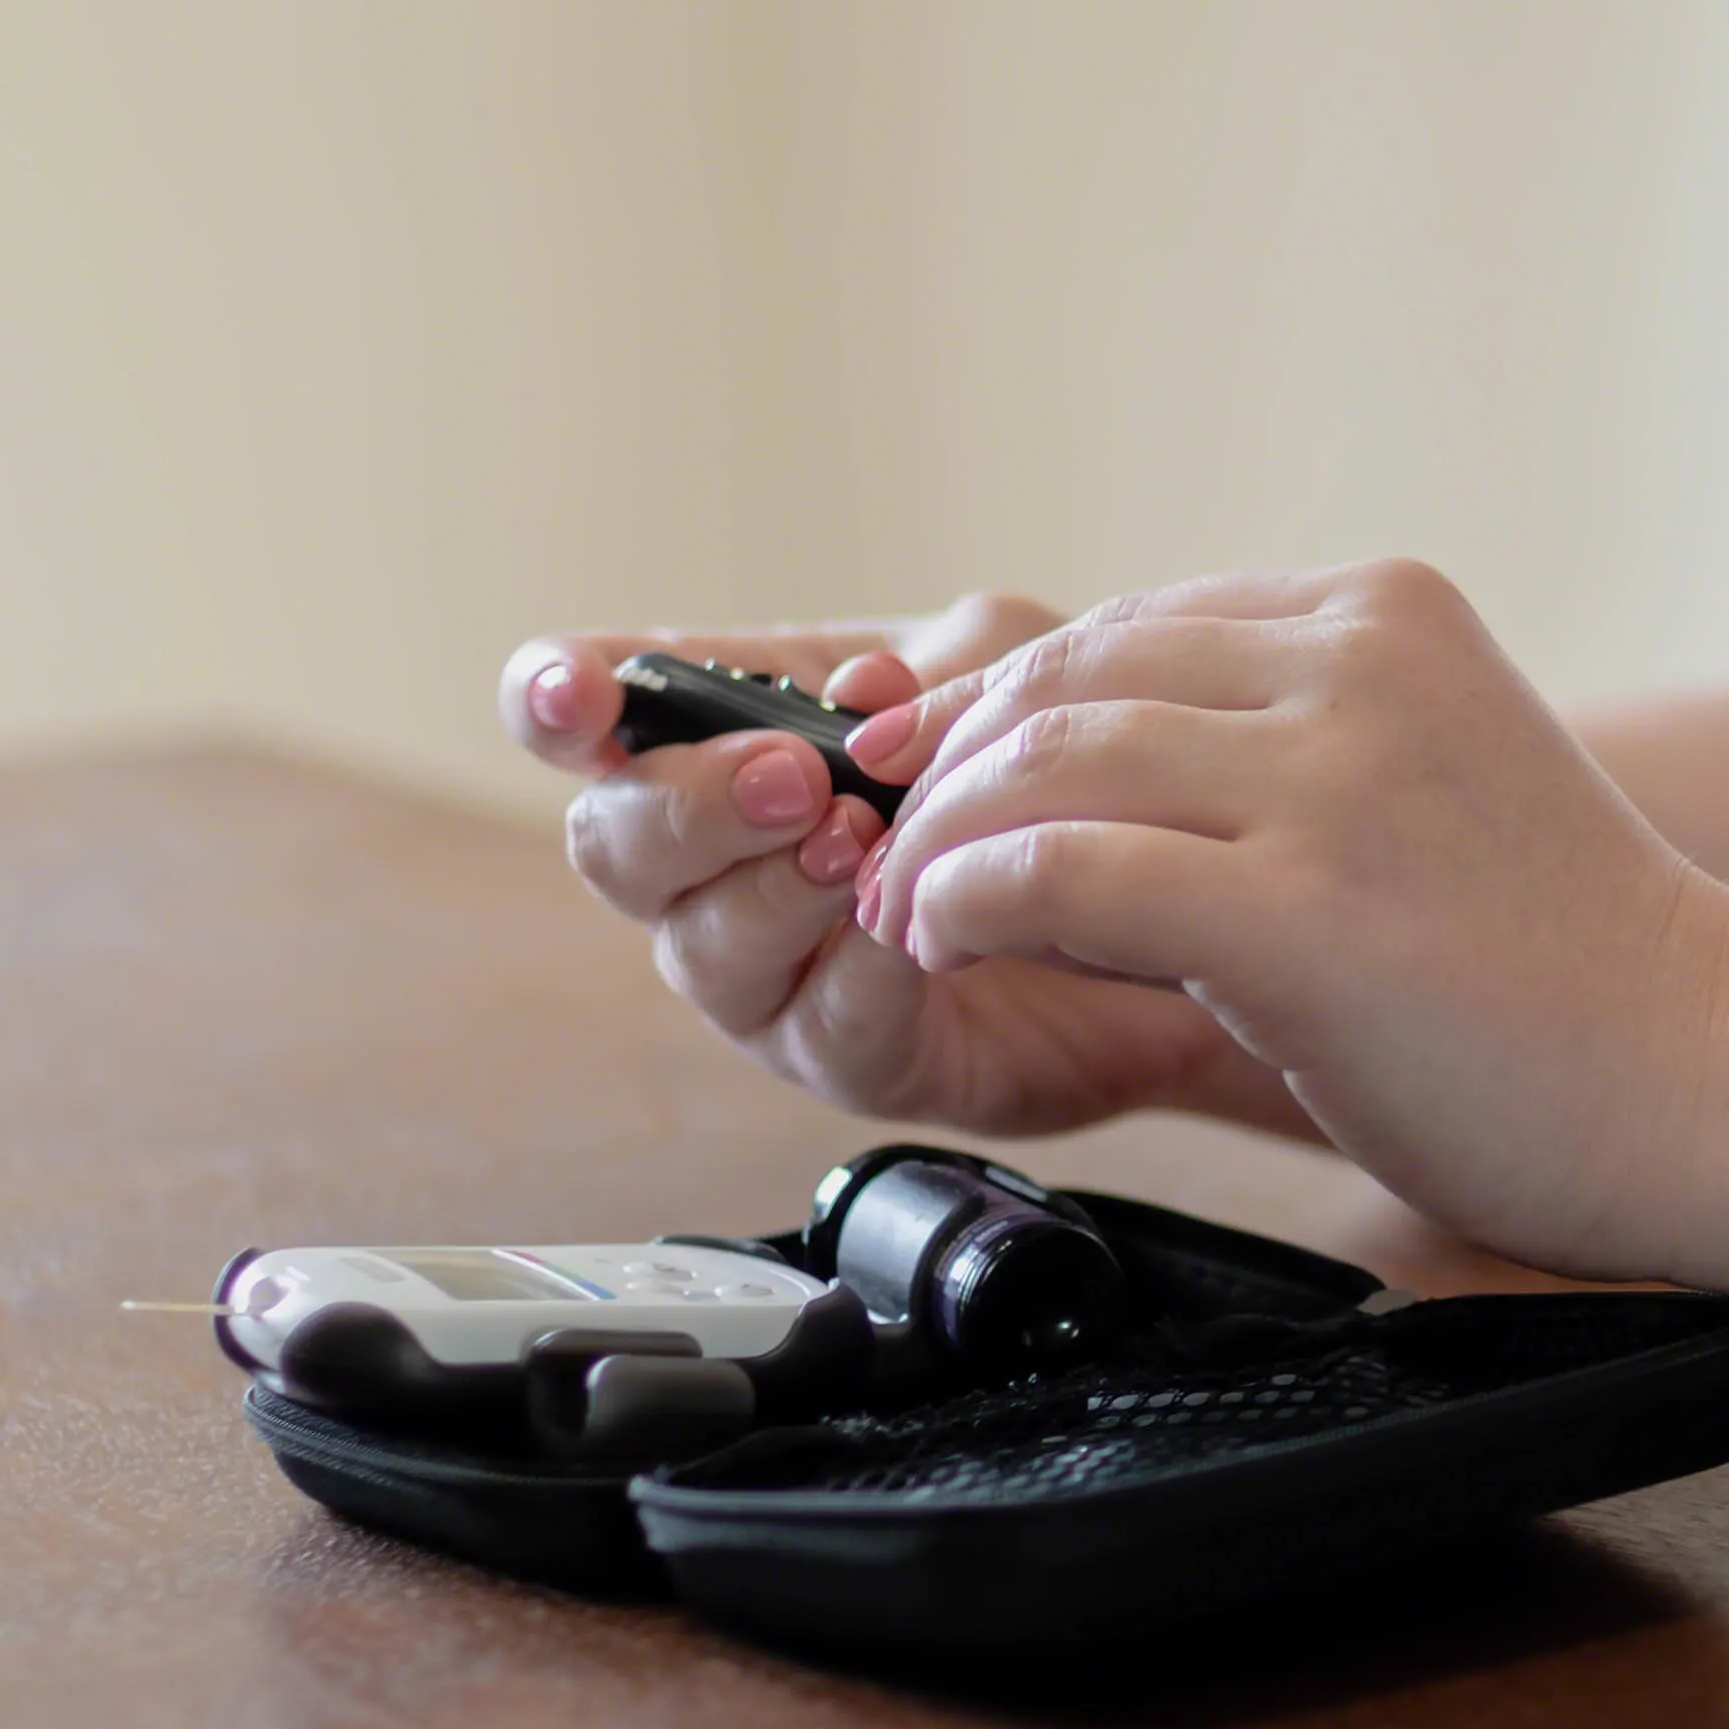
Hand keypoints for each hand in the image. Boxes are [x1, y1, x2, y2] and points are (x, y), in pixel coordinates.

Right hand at [497, 600, 1286, 1140]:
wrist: (1174, 892)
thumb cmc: (1063, 770)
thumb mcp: (1007, 672)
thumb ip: (924, 672)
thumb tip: (859, 691)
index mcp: (724, 742)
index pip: (588, 717)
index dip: (554, 700)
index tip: (578, 696)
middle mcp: (717, 865)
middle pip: (612, 845)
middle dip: (688, 805)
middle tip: (789, 775)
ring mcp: (770, 971)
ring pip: (701, 945)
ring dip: (775, 887)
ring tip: (861, 843)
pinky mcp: (850, 1056)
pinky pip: (818, 1021)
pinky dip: (860, 969)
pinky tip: (907, 932)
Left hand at [845, 561, 1728, 1275]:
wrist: (1720, 1077)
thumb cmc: (1574, 978)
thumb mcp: (1425, 792)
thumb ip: (1285, 761)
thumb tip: (1085, 793)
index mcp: (1388, 618)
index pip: (1133, 626)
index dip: (1000, 701)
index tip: (923, 770)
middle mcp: (1359, 665)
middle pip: (1071, 673)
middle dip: (946, 761)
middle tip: (881, 844)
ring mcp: (1335, 780)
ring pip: (1049, 759)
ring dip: (942, 836)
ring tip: (905, 908)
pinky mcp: (1303, 906)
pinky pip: (1065, 873)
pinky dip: (972, 902)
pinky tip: (946, 942)